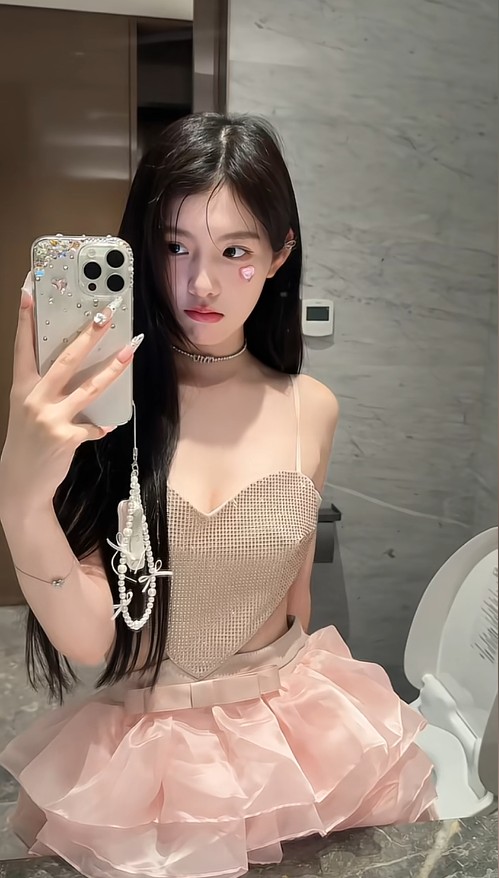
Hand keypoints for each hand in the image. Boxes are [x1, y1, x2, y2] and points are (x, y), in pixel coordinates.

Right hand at [0, 274, 142, 509]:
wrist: (20, 483)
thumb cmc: (28, 441)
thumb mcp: (28, 409)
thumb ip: (46, 389)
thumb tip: (78, 368)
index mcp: (21, 387)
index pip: (23, 345)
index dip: (26, 318)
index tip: (31, 289)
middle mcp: (33, 399)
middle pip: (66, 359)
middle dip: (89, 335)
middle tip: (105, 313)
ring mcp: (50, 418)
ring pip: (89, 387)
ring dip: (114, 368)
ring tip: (131, 350)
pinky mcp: (66, 437)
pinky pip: (94, 425)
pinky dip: (102, 425)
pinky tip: (107, 426)